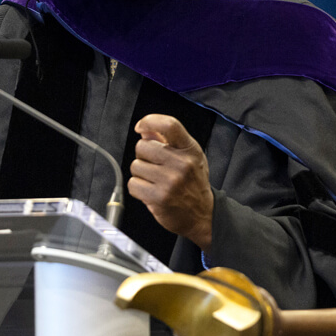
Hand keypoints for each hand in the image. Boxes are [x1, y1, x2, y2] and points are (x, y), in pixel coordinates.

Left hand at [128, 114, 213, 250]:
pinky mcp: (159, 197)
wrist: (203, 214)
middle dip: (143, 155)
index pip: (169, 125)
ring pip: (135, 166)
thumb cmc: (193, 183)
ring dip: (140, 173)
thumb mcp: (188, 157)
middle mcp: (182, 163)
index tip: (141, 126)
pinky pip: (133, 184)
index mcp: (190, 149)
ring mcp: (170, 181)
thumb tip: (145, 130)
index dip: (150, 121)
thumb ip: (167, 141)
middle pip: (143, 146)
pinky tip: (150, 190)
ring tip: (154, 180)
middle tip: (153, 166)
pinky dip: (137, 188)